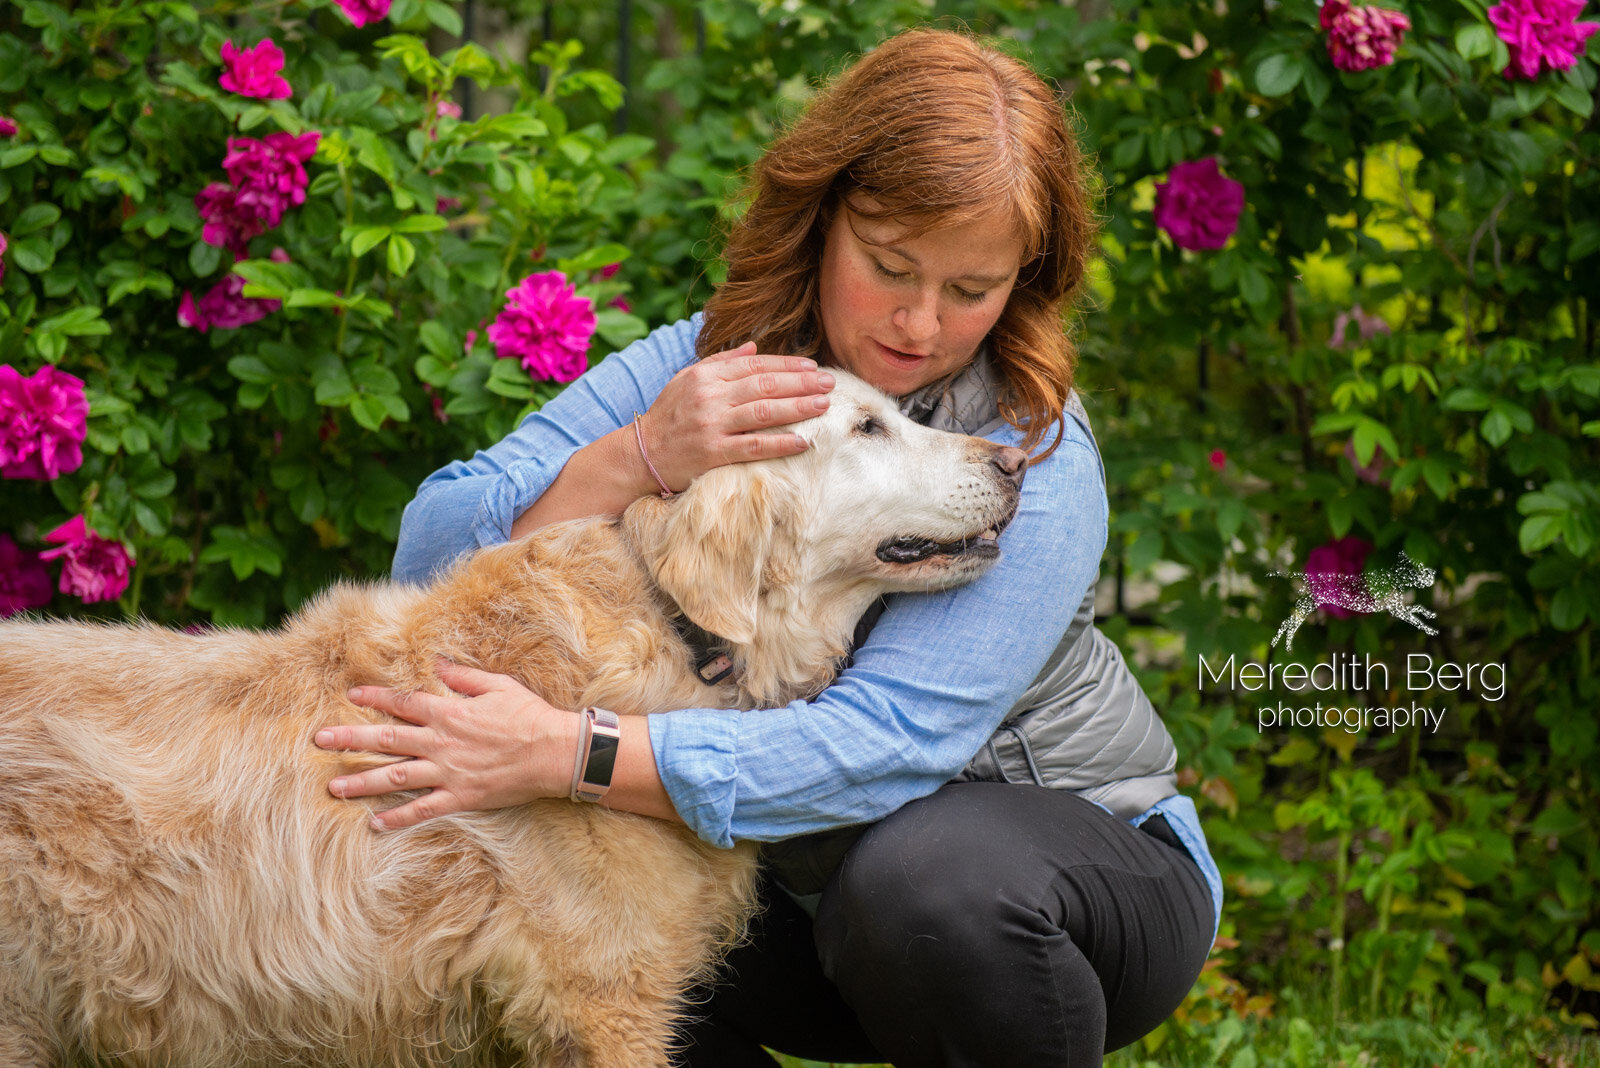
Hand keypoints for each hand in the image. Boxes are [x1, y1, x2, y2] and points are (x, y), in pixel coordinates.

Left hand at [315, 659, 579, 829]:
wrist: (553, 752)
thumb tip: (438, 661)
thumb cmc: (529, 715)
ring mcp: (448, 772)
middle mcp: (441, 742)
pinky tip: (375, 824)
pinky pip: (422, 809)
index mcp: (449, 712)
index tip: (350, 695)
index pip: (403, 702)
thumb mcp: (498, 685)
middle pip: (387, 739)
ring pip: (396, 776)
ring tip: (334, 787)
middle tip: (320, 740)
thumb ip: (464, 675)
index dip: (375, 697)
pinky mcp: (460, 797)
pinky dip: (398, 818)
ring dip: (362, 781)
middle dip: (350, 739)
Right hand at [638, 341, 834, 490]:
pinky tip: (802, 441)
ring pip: (763, 412)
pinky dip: (779, 443)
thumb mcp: (687, 379)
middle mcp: (710, 396)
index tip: (812, 366)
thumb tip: (754, 346)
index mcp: (706, 375)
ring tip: (823, 405)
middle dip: (801, 383)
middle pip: (764, 385)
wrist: (640, 453)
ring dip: (797, 407)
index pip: (755, 365)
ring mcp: (712, 425)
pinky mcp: (713, 453)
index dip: (787, 364)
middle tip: (829, 383)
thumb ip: (721, 362)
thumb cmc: (668, 415)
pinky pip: (753, 446)